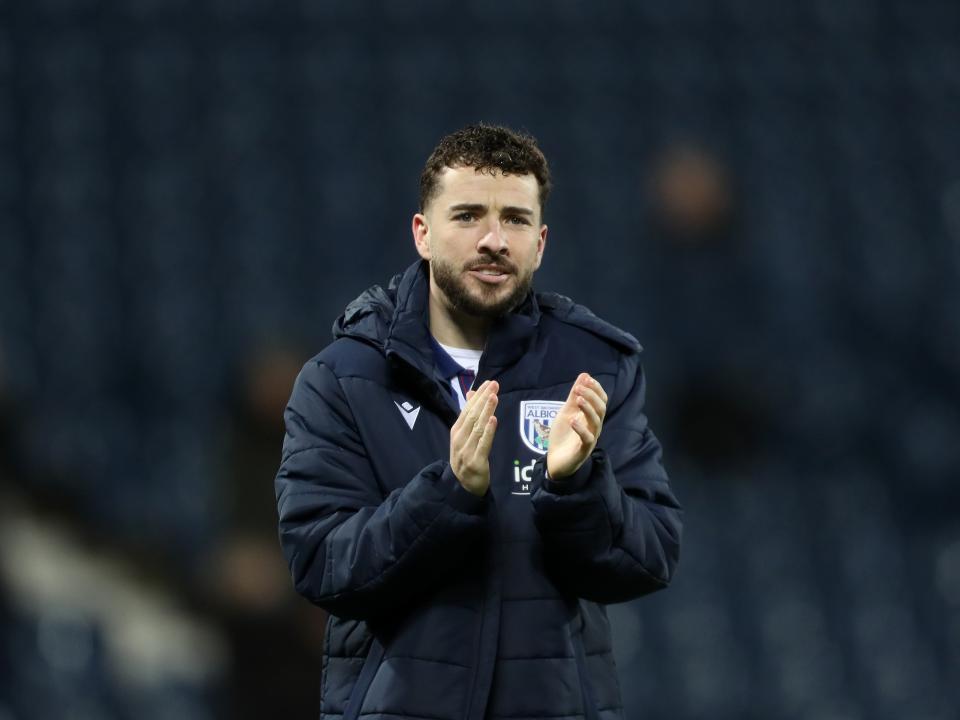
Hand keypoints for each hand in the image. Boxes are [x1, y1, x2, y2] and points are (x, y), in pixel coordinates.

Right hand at [450, 380, 498, 495]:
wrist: (463, 485)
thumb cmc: (466, 456)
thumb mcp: (464, 436)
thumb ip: (469, 415)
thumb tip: (472, 393)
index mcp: (456, 431)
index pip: (467, 409)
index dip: (478, 396)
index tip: (489, 383)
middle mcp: (459, 439)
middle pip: (472, 415)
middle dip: (484, 399)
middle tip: (495, 385)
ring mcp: (466, 450)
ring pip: (478, 427)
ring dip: (486, 411)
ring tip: (494, 397)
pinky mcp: (476, 461)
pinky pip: (483, 444)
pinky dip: (488, 431)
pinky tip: (493, 420)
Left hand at [546, 373, 606, 479]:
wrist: (555, 461)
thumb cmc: (563, 436)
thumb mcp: (566, 412)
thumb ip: (574, 396)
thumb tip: (584, 375)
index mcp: (592, 417)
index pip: (601, 400)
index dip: (596, 389)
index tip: (587, 379)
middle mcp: (594, 427)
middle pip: (601, 409)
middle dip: (591, 396)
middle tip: (578, 388)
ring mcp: (590, 439)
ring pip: (596, 422)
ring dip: (587, 408)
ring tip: (577, 399)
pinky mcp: (583, 451)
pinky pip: (587, 439)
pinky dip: (580, 428)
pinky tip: (573, 420)